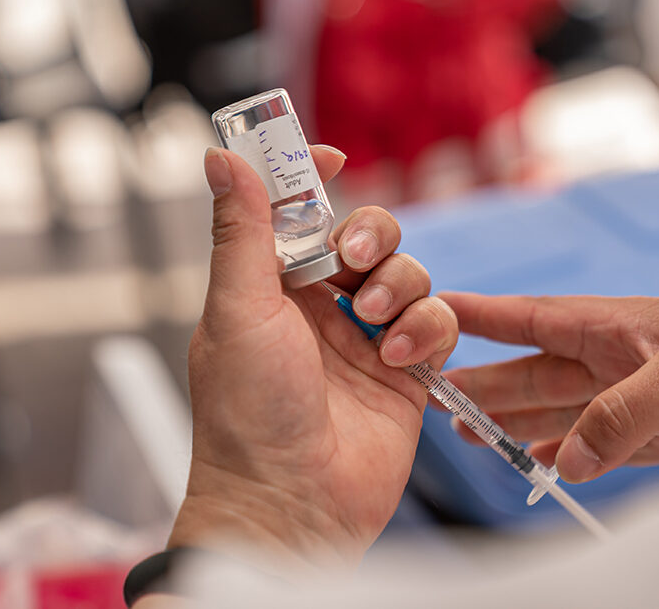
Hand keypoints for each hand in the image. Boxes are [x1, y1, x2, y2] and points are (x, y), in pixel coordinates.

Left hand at [171, 147, 457, 566]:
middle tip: (353, 257)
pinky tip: (400, 357)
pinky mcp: (410, 370)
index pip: (302, 214)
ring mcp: (370, 338)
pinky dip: (427, 329)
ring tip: (374, 323)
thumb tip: (219, 158)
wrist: (293, 503)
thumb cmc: (247, 416)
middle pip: (370, 235)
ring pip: (411, 273)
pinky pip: (439, 320)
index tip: (332, 156)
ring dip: (399, 287)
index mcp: (274, 289)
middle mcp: (323, 308)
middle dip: (372, 235)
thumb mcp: (237, 311)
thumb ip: (241, 232)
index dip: (317, 179)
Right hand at [440, 293, 658, 480]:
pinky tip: (538, 462)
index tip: (432, 308)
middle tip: (434, 397)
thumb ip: (623, 415)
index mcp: (620, 324)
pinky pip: (596, 447)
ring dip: (516, 422)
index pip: (535, 317)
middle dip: (487, 382)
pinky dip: (565, 456)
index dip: (483, 315)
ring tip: (469, 433)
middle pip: (536, 370)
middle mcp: (620, 359)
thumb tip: (567, 459)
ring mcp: (638, 400)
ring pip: (560, 411)